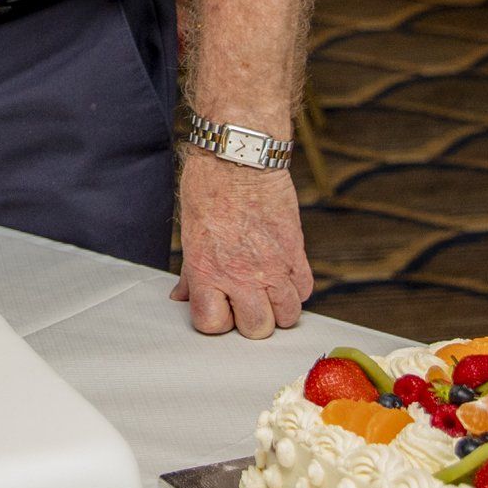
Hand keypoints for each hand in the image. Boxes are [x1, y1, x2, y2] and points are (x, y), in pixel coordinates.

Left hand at [171, 148, 313, 337]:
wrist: (240, 158)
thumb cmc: (208, 188)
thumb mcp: (189, 232)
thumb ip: (190, 272)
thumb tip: (182, 296)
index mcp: (207, 271)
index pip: (213, 324)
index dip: (215, 319)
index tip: (217, 306)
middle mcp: (242, 275)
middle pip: (256, 328)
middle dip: (250, 320)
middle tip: (244, 299)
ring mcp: (273, 266)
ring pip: (287, 316)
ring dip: (277, 308)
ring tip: (266, 289)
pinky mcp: (296, 252)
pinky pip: (304, 290)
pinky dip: (295, 289)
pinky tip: (282, 274)